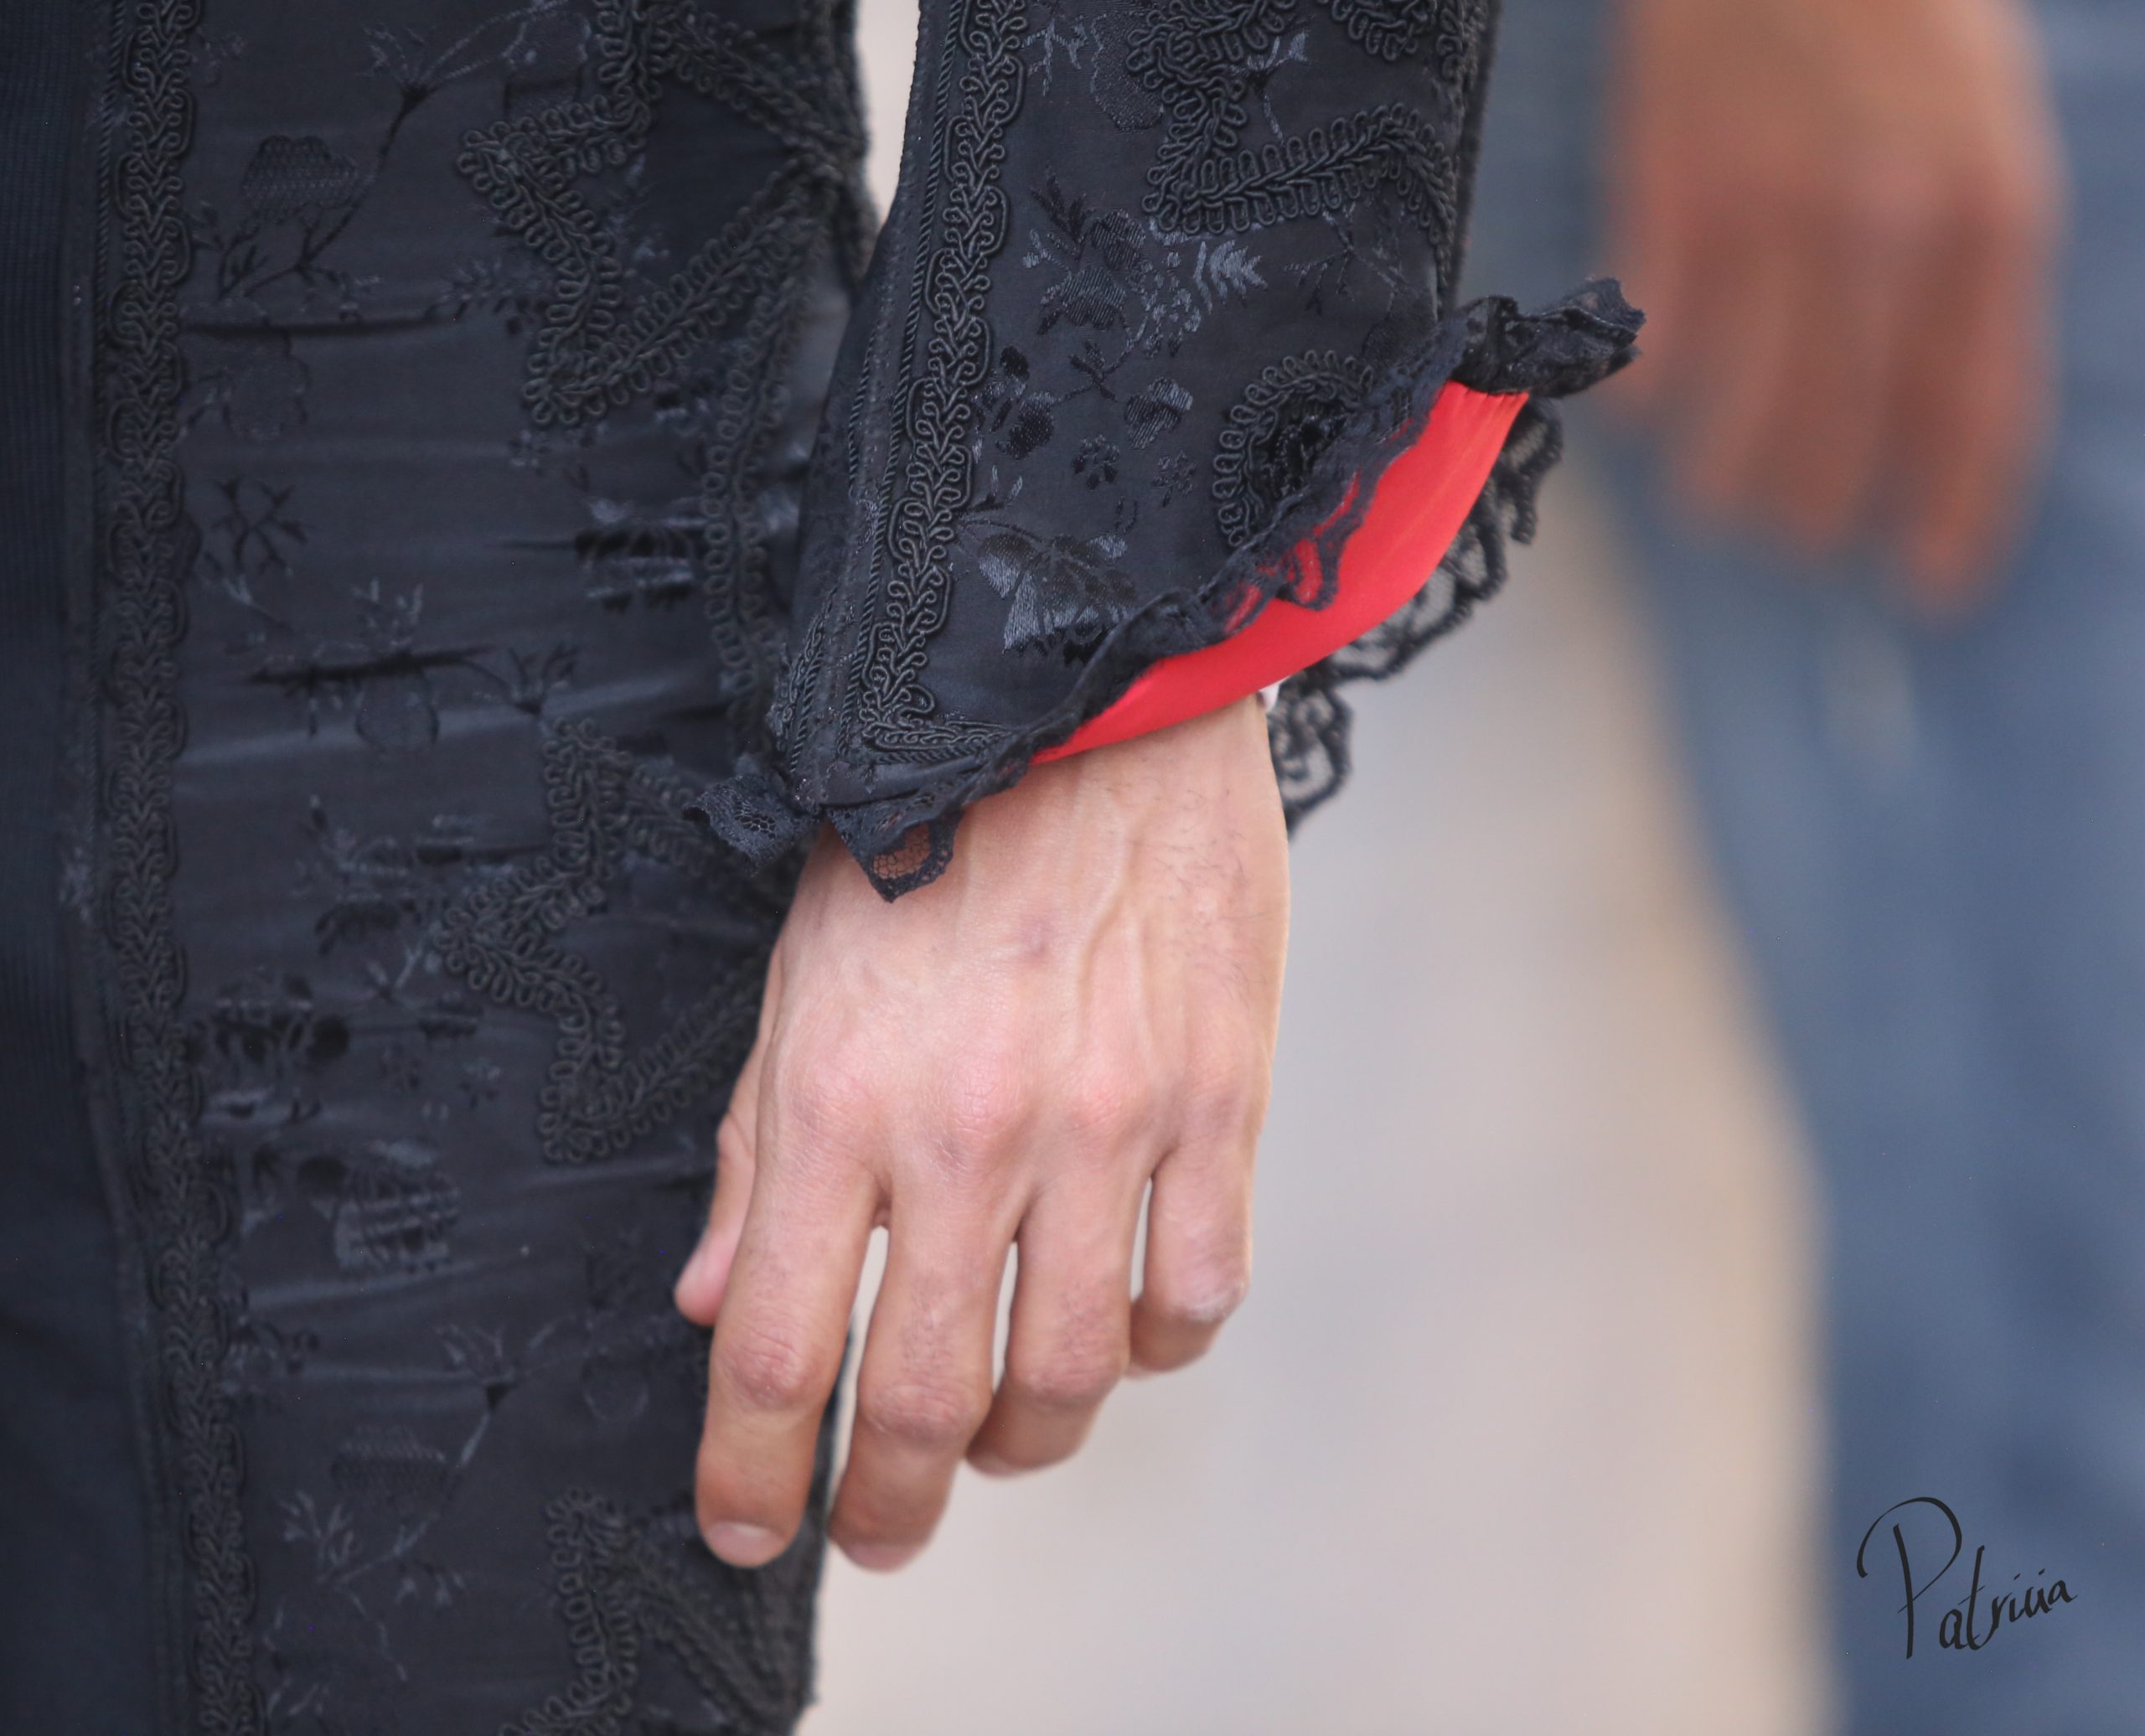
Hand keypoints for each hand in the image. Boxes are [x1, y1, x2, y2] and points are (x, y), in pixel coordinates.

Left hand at [674, 696, 1288, 1570]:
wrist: (1098, 697)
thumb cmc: (937, 827)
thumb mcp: (798, 975)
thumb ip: (754, 1150)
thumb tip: (713, 1301)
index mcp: (839, 1094)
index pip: (773, 1347)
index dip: (748, 1471)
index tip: (748, 1526)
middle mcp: (972, 1129)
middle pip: (924, 1398)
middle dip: (887, 1504)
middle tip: (877, 1530)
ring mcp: (1110, 1122)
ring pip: (1074, 1374)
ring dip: (1022, 1443)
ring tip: (995, 1439)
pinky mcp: (1219, 1100)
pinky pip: (1200, 1295)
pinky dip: (1156, 1349)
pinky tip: (1123, 1330)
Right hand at [1610, 0, 2065, 609]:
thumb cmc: (1901, 5)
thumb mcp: (1985, 122)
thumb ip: (1969, 257)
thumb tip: (1925, 405)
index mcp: (1990, 204)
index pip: (1976, 406)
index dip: (1955, 514)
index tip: (1930, 585)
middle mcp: (1886, 220)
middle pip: (1847, 432)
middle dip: (1818, 512)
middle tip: (1797, 535)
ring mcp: (1768, 205)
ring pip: (1738, 411)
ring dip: (1723, 481)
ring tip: (1716, 499)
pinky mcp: (1667, 189)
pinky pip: (1648, 344)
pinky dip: (1645, 397)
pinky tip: (1649, 405)